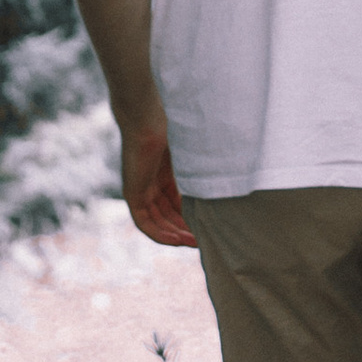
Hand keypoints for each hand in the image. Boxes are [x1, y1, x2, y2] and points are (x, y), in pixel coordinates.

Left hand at [121, 116, 195, 248]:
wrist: (147, 118)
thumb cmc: (170, 126)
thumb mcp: (189, 154)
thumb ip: (200, 168)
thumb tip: (230, 176)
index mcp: (162, 173)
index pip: (176, 203)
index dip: (191, 217)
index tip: (207, 227)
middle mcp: (150, 184)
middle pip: (168, 215)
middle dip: (185, 230)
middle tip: (204, 241)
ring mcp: (139, 190)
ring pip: (157, 222)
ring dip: (175, 235)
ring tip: (194, 243)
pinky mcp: (132, 194)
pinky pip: (145, 222)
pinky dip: (160, 233)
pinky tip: (177, 240)